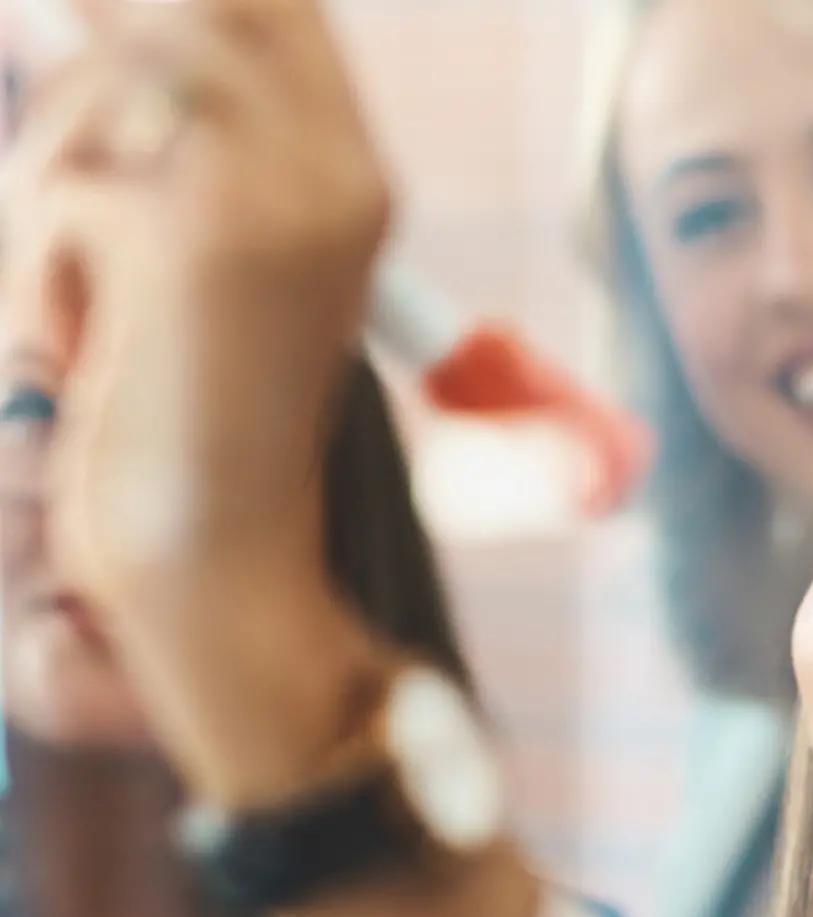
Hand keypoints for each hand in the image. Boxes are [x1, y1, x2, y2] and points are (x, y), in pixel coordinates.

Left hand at [0, 0, 394, 801]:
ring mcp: (277, 204)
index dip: (173, 9)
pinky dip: (46, 265)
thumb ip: (181, 130)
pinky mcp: (199, 245)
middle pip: (192, 7)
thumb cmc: (191, 410)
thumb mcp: (208, 253)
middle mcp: (334, 174)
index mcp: (351, 178)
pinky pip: (69, 184)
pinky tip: (87, 344)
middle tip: (88, 196)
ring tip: (83, 289)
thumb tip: (97, 19)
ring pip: (113, 79)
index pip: (268, 1)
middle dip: (102, 73)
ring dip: (58, 176)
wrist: (212, 549)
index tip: (108, 38)